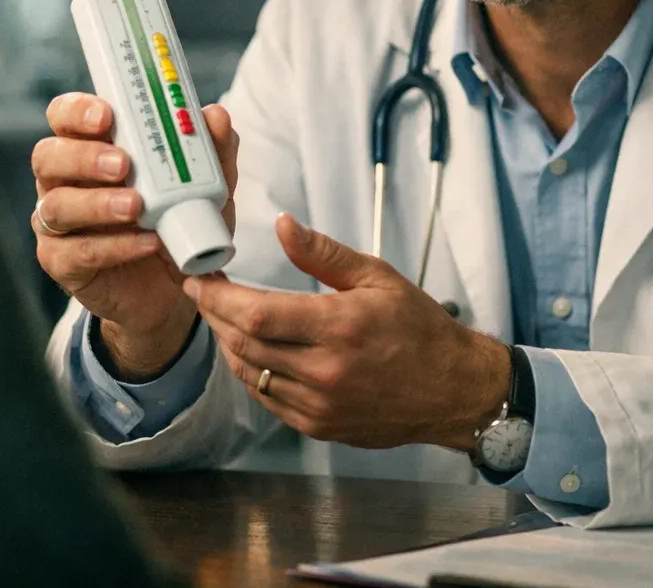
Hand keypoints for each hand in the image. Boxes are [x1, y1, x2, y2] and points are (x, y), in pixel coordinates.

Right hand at [33, 92, 238, 377]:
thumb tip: (215, 116)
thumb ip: (213, 151)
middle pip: (48, 156)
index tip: (106, 115)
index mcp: (90, 148)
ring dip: (96, 203)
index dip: (77, 111)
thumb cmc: (177, 221)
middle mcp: (64, 181)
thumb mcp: (207, 187)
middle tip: (123, 164)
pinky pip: (76, 251)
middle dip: (83, 156)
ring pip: (56, 206)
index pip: (64, 116)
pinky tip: (145, 242)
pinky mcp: (62, 262)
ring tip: (136, 207)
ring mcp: (58, 224)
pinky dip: (113, 246)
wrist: (173, 287)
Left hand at [185, 214, 508, 451]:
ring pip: (249, 373)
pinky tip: (252, 350)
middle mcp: (325, 371)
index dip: (218, 296)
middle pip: (244, 342)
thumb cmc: (419, 329)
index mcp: (340, 327)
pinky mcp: (318, 426)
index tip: (200, 279)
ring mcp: (319, 405)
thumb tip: (283, 225)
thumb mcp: (378, 277)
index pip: (256, 313)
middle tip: (204, 292)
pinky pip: (267, 399)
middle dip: (214, 315)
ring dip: (228, 342)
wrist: (452, 390)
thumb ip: (324, 254)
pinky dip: (251, 371)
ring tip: (223, 317)